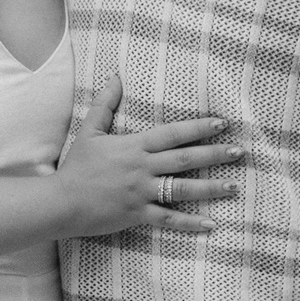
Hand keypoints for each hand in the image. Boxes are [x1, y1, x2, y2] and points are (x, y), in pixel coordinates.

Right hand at [55, 80, 241, 236]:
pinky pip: (168, 219)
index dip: (199, 127)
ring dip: (211, 188)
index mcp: (134, 146)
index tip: (222, 122)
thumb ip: (105, 104)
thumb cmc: (76, 167)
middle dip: (215, 154)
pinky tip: (211, 224)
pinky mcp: (137, 215)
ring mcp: (141, 193)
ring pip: (182, 189)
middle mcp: (142, 168)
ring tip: (234, 186)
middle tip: (239, 151)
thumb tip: (115, 76)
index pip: (173, 134)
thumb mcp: (89, 131)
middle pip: (185, 159)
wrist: (60, 202)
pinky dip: (190, 223)